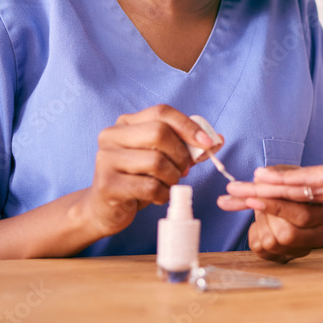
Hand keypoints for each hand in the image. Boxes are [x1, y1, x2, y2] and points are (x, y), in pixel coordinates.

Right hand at [75, 104, 221, 238]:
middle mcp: (111, 136)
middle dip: (180, 154)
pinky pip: (149, 187)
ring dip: (173, 177)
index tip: (206, 143)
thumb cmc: (137, 179)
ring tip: (169, 184)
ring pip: (156, 161)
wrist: (104, 209)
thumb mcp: (161, 158)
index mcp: (126, 123)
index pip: (161, 112)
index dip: (188, 126)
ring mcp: (106, 160)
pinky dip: (163, 194)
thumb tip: (217, 139)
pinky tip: (159, 196)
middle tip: (184, 170)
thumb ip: (186, 147)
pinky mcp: (107, 185)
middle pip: (159, 132)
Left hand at [222, 115, 322, 255]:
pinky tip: (262, 178)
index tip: (252, 205)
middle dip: (255, 195)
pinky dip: (284, 179)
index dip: (275, 202)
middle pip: (285, 191)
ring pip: (289, 184)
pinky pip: (307, 179)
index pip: (299, 200)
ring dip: (260, 188)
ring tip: (233, 189)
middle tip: (225, 198)